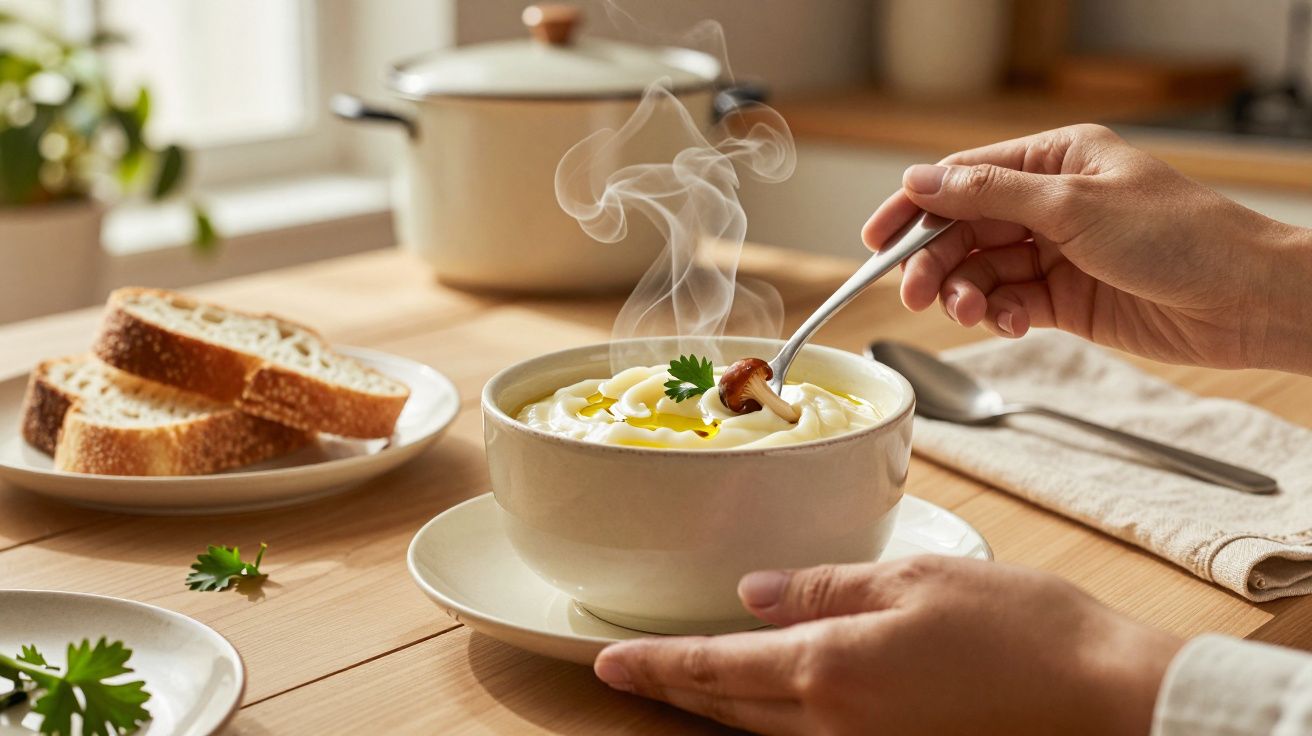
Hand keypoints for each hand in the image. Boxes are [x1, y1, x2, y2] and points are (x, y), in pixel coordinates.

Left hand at [594, 556, 1181, 735]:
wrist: (1106, 698)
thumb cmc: (1021, 628)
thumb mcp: (915, 580)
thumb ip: (824, 588)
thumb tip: (754, 593)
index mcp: (831, 667)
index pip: (716, 666)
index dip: (657, 664)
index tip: (609, 662)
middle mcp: (835, 723)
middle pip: (729, 708)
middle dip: (674, 690)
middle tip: (626, 674)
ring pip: (764, 730)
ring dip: (716, 707)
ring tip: (680, 685)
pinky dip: (769, 720)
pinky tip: (765, 702)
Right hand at [863, 124, 1310, 372]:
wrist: (1246, 300)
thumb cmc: (1180, 237)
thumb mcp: (1073, 205)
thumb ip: (988, 195)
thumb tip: (920, 180)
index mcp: (1054, 160)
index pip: (963, 178)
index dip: (914, 207)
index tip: (876, 240)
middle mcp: (1050, 203)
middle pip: (964, 229)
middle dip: (935, 261)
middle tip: (914, 292)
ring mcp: (1056, 252)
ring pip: (981, 270)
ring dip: (966, 292)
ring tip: (970, 311)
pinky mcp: (1065, 299)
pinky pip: (1008, 302)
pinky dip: (999, 314)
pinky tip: (1009, 323)